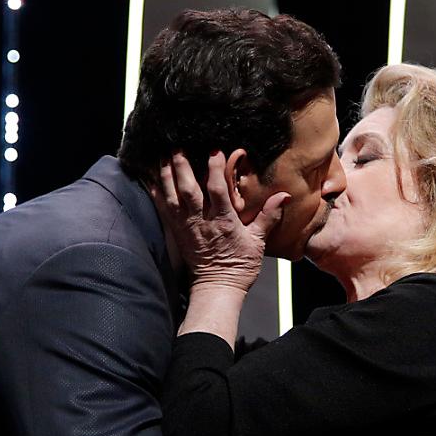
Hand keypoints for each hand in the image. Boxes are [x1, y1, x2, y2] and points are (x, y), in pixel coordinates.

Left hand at [151, 151, 288, 292]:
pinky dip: (157, 195)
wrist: (218, 289)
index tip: (215, 151)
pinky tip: (152, 180)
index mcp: (223, 222)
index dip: (215, 169)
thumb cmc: (239, 266)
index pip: (217, 190)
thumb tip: (283, 196)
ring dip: (166, 176)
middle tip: (178, 147)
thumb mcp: (258, 242)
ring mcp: (186, 228)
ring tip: (163, 156)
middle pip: (188, 190)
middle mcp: (201, 222)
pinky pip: (164, 211)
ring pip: (172, 198)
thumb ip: (268, 216)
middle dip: (182, 167)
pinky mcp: (177, 234)